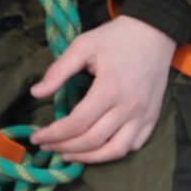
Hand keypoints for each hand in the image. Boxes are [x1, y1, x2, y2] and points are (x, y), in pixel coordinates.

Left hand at [27, 14, 174, 164]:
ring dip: (89, 158)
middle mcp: (128, 107)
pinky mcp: (153, 117)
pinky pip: (135, 145)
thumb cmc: (116, 38)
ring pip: (115, 150)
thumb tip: (36, 93)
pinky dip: (114, 152)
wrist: (154, 32)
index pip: (77, 123)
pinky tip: (98, 149)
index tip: (37, 137)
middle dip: (65, 147)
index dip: (53, 134)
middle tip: (47, 147)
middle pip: (92, 140)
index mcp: (110, 89)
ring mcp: (143, 115)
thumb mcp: (83, 45)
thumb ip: (59, 70)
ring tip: (68, 155)